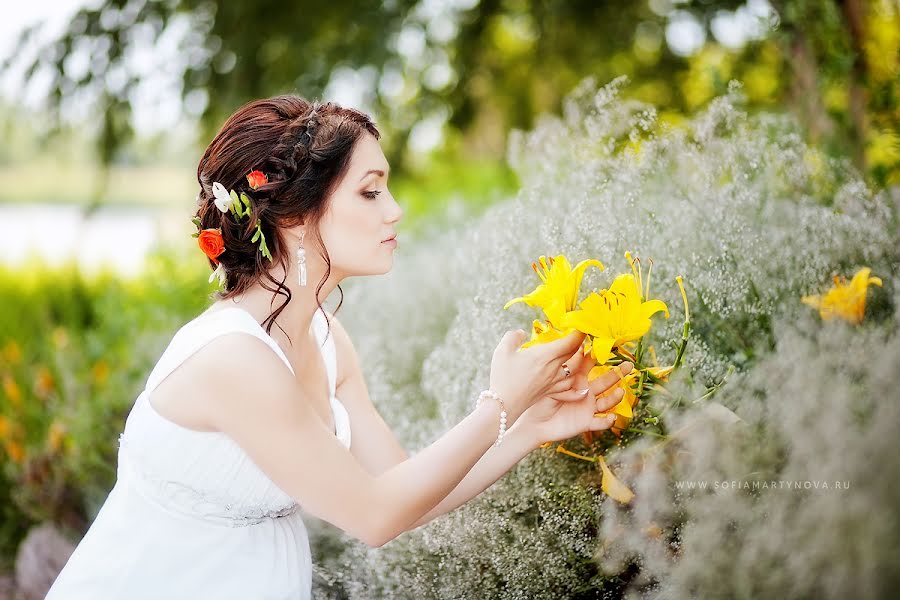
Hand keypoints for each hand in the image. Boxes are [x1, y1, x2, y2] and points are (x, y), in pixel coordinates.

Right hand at [488, 328, 587, 424]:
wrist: (503, 405)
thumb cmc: (502, 377)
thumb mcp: (502, 351)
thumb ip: (512, 337)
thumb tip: (521, 333)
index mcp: (545, 356)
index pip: (570, 342)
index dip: (579, 333)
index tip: (581, 326)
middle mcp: (553, 368)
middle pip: (574, 354)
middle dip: (579, 343)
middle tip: (580, 336)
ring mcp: (553, 382)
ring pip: (574, 370)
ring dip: (579, 361)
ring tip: (579, 355)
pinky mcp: (549, 392)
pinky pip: (568, 389)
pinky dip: (577, 387)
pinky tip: (582, 389)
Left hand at [516, 344, 633, 444]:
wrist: (533, 423)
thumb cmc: (538, 398)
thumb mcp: (548, 377)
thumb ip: (559, 357)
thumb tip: (566, 335)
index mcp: (576, 377)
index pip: (590, 363)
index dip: (599, 354)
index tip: (610, 343)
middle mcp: (586, 391)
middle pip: (605, 381)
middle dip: (618, 374)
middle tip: (629, 365)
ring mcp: (587, 407)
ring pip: (606, 401)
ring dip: (614, 397)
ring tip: (620, 391)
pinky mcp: (585, 422)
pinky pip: (599, 422)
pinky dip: (606, 421)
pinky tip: (611, 417)